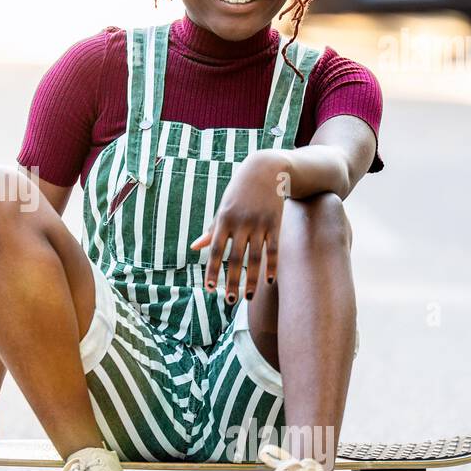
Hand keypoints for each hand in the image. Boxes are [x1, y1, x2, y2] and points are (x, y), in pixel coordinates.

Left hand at [189, 150, 289, 305]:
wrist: (265, 169)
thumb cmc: (239, 192)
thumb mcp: (223, 208)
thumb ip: (211, 230)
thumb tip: (195, 248)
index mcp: (224, 219)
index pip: (215, 250)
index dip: (212, 270)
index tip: (209, 289)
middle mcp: (241, 223)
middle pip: (235, 258)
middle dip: (231, 281)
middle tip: (228, 301)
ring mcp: (259, 224)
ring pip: (255, 257)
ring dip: (252, 279)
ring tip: (248, 297)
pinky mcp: (275, 223)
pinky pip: (273, 249)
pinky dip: (271, 266)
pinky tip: (268, 282)